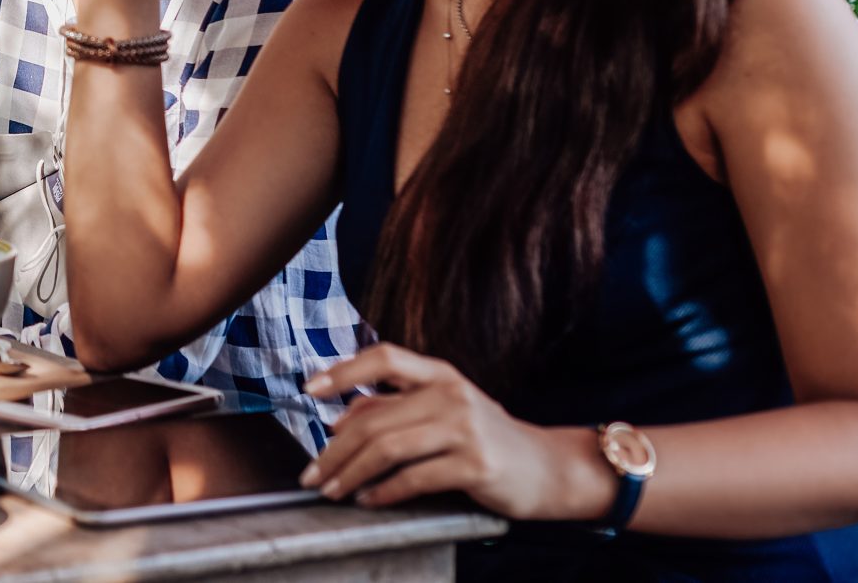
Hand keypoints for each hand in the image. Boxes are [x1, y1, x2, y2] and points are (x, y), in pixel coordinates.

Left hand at [301, 344, 609, 519]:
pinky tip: (370, 500)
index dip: (343, 370)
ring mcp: (466, 428)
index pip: (384, 357)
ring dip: (351, 474)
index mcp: (440, 374)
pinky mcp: (477, 465)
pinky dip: (384, 492)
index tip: (308, 389)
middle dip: (334, 450)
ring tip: (333, 490)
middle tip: (312, 474)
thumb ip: (394, 408)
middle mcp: (452, 394)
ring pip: (388, 449)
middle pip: (374, 418)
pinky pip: (415, 479)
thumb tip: (338, 418)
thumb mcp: (441, 411)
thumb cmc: (485, 438)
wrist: (549, 468)